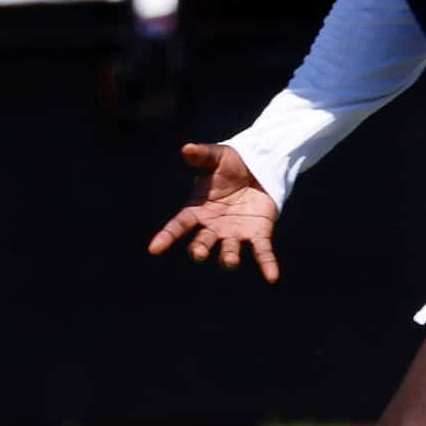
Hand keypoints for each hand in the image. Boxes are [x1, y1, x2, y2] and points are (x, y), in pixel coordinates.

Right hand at [146, 142, 282, 280]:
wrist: (258, 168)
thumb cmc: (231, 165)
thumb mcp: (216, 157)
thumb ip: (202, 155)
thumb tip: (187, 148)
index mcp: (198, 210)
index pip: (178, 225)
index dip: (166, 236)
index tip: (154, 248)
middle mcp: (213, 227)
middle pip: (202, 242)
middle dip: (200, 249)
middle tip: (199, 253)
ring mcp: (235, 233)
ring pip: (229, 251)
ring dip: (228, 258)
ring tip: (229, 261)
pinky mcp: (258, 234)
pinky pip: (262, 252)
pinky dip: (267, 265)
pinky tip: (272, 277)